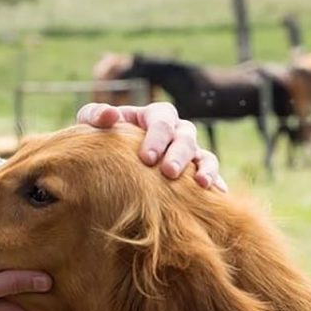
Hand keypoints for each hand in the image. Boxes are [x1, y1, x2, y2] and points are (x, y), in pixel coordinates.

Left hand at [77, 102, 227, 191]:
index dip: (157, 137)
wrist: (107, 160)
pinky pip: (211, 174)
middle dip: (178, 154)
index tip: (146, 158)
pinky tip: (217, 195)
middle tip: (168, 172)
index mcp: (154, 116)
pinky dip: (216, 182)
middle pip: (185, 137)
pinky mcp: (195, 171)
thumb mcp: (92, 123)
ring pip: (204, 155)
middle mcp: (176, 131)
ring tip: (202, 184)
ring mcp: (189, 151)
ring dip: (205, 167)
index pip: (162, 120)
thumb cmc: (101, 137)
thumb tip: (110, 115)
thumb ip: (96, 115)